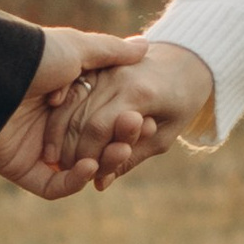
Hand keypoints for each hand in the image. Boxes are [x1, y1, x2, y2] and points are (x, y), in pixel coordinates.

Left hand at [0, 28, 149, 198]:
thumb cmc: (33, 57)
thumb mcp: (77, 49)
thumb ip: (110, 52)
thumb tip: (143, 48)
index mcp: (65, 99)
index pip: (102, 119)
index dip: (124, 122)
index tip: (144, 119)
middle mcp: (52, 125)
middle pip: (93, 145)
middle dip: (117, 144)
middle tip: (134, 139)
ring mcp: (36, 148)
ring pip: (77, 168)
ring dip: (101, 163)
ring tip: (118, 151)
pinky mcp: (22, 169)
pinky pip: (52, 186)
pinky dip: (73, 181)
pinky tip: (89, 166)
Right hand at [52, 41, 216, 190]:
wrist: (187, 59)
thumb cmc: (182, 102)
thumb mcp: (164, 137)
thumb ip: (132, 159)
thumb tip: (100, 184)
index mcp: (138, 93)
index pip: (99, 128)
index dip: (87, 155)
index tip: (85, 174)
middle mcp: (117, 76)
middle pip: (80, 118)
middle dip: (70, 149)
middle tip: (65, 170)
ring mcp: (105, 68)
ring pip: (70, 104)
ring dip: (59, 134)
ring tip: (57, 157)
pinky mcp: (97, 65)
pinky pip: (71, 91)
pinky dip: (60, 114)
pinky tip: (56, 134)